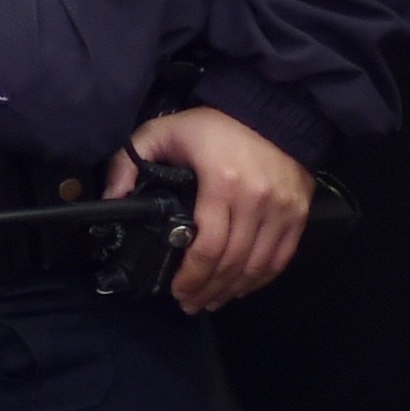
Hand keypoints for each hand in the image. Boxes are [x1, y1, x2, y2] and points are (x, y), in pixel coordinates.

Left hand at [109, 105, 313, 313]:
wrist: (270, 108)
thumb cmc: (215, 122)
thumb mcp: (162, 131)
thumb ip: (129, 163)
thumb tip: (110, 200)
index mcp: (222, 183)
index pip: (208, 247)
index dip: (191, 278)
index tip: (176, 291)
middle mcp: (257, 199)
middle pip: (232, 263)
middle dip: (207, 290)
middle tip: (190, 302)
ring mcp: (282, 208)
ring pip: (257, 266)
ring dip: (233, 290)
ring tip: (212, 300)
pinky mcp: (299, 212)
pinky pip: (281, 258)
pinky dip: (261, 278)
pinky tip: (242, 286)